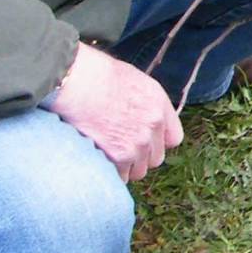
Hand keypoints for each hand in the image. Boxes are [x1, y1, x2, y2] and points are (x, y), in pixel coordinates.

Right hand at [47, 44, 183, 182]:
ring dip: (124, 166)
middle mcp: (153, 126)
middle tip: (119, 147)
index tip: (146, 142)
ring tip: (105, 152)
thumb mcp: (133, 81)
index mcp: (159, 105)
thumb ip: (145, 104)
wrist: (77, 83)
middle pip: (155, 159)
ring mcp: (137, 143)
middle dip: (140, 157)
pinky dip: (109, 172)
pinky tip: (97, 158)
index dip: (158, 143)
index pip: (174, 138)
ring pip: (137, 171)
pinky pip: (119, 176)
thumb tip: (143, 118)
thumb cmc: (97, 76)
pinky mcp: (118, 157)